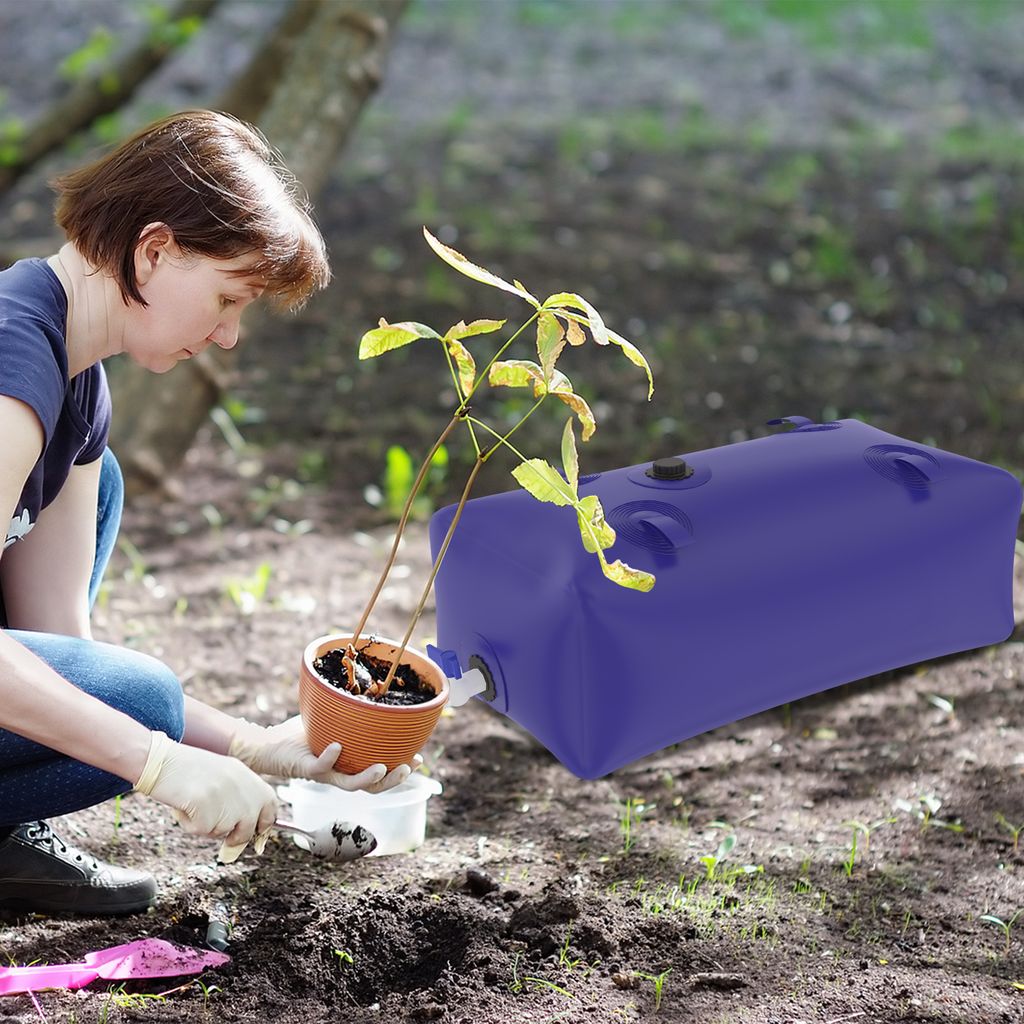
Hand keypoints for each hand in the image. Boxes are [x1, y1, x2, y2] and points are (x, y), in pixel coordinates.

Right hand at [134, 731, 277, 854]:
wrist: (159, 759)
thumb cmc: (186, 771)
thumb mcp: (221, 776)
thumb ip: (238, 798)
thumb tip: (248, 831)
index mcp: (245, 774)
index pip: (269, 802)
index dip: (266, 823)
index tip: (258, 836)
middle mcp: (238, 782)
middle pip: (250, 824)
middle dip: (238, 838)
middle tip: (227, 844)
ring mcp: (222, 793)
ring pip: (223, 830)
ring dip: (207, 828)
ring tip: (193, 807)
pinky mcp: (204, 803)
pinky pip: (201, 830)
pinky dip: (190, 825)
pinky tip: (182, 807)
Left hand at [229, 714, 421, 793]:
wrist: (266, 745)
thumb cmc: (299, 734)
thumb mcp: (330, 719)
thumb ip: (348, 711)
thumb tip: (369, 686)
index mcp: (349, 764)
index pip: (379, 773)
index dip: (399, 770)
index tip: (418, 757)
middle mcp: (339, 773)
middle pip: (371, 787)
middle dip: (392, 781)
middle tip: (408, 767)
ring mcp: (324, 773)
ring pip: (351, 785)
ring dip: (369, 778)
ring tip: (382, 767)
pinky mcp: (306, 769)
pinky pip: (320, 766)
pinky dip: (330, 757)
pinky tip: (338, 746)